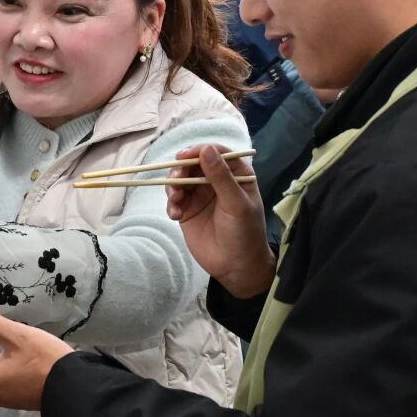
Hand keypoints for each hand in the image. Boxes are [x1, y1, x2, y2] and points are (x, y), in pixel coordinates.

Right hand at [166, 144, 274, 298]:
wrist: (235, 267)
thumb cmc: (245, 233)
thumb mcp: (236, 203)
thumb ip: (220, 176)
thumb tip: (205, 149)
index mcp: (235, 174)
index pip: (216, 152)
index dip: (199, 150)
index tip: (185, 156)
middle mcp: (216, 180)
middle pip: (193, 163)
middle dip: (181, 169)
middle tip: (176, 180)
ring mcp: (200, 194)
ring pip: (180, 179)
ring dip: (173, 186)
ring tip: (176, 200)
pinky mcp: (188, 209)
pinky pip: (174, 199)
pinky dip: (171, 204)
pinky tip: (176, 216)